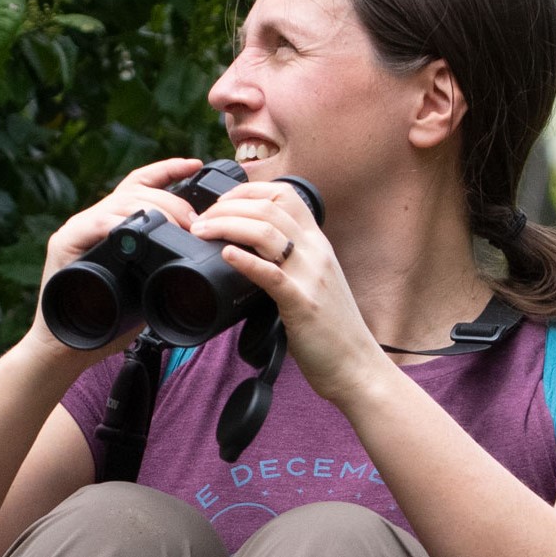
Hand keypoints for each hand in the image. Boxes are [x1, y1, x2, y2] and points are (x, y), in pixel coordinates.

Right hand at [24, 156, 203, 367]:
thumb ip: (162, 268)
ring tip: (177, 227)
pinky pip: (94, 224)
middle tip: (195, 220)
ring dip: (153, 210)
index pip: (142, 185)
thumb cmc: (106, 323)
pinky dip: (117, 224)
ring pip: (119, 203)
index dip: (168, 170)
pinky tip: (134, 229)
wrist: (66, 348)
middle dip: (171, 200)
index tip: (195, 164)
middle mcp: (96, 221)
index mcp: (115, 226)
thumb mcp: (145, 289)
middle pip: (136, 191)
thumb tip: (198, 263)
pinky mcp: (64, 244)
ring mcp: (79, 230)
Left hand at [187, 180, 384, 403]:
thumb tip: (251, 255)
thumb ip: (290, 264)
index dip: (248, 191)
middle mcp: (316, 253)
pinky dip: (245, 261)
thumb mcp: (313, 283)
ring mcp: (310, 276)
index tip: (221, 201)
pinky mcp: (302, 304)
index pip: (285, 195)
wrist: (355, 365)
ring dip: (227, 226)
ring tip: (202, 231)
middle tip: (201, 219)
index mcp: (318, 245)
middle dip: (227, 207)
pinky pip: (271, 274)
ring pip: (266, 232)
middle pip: (269, 208)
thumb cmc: (330, 330)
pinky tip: (227, 255)